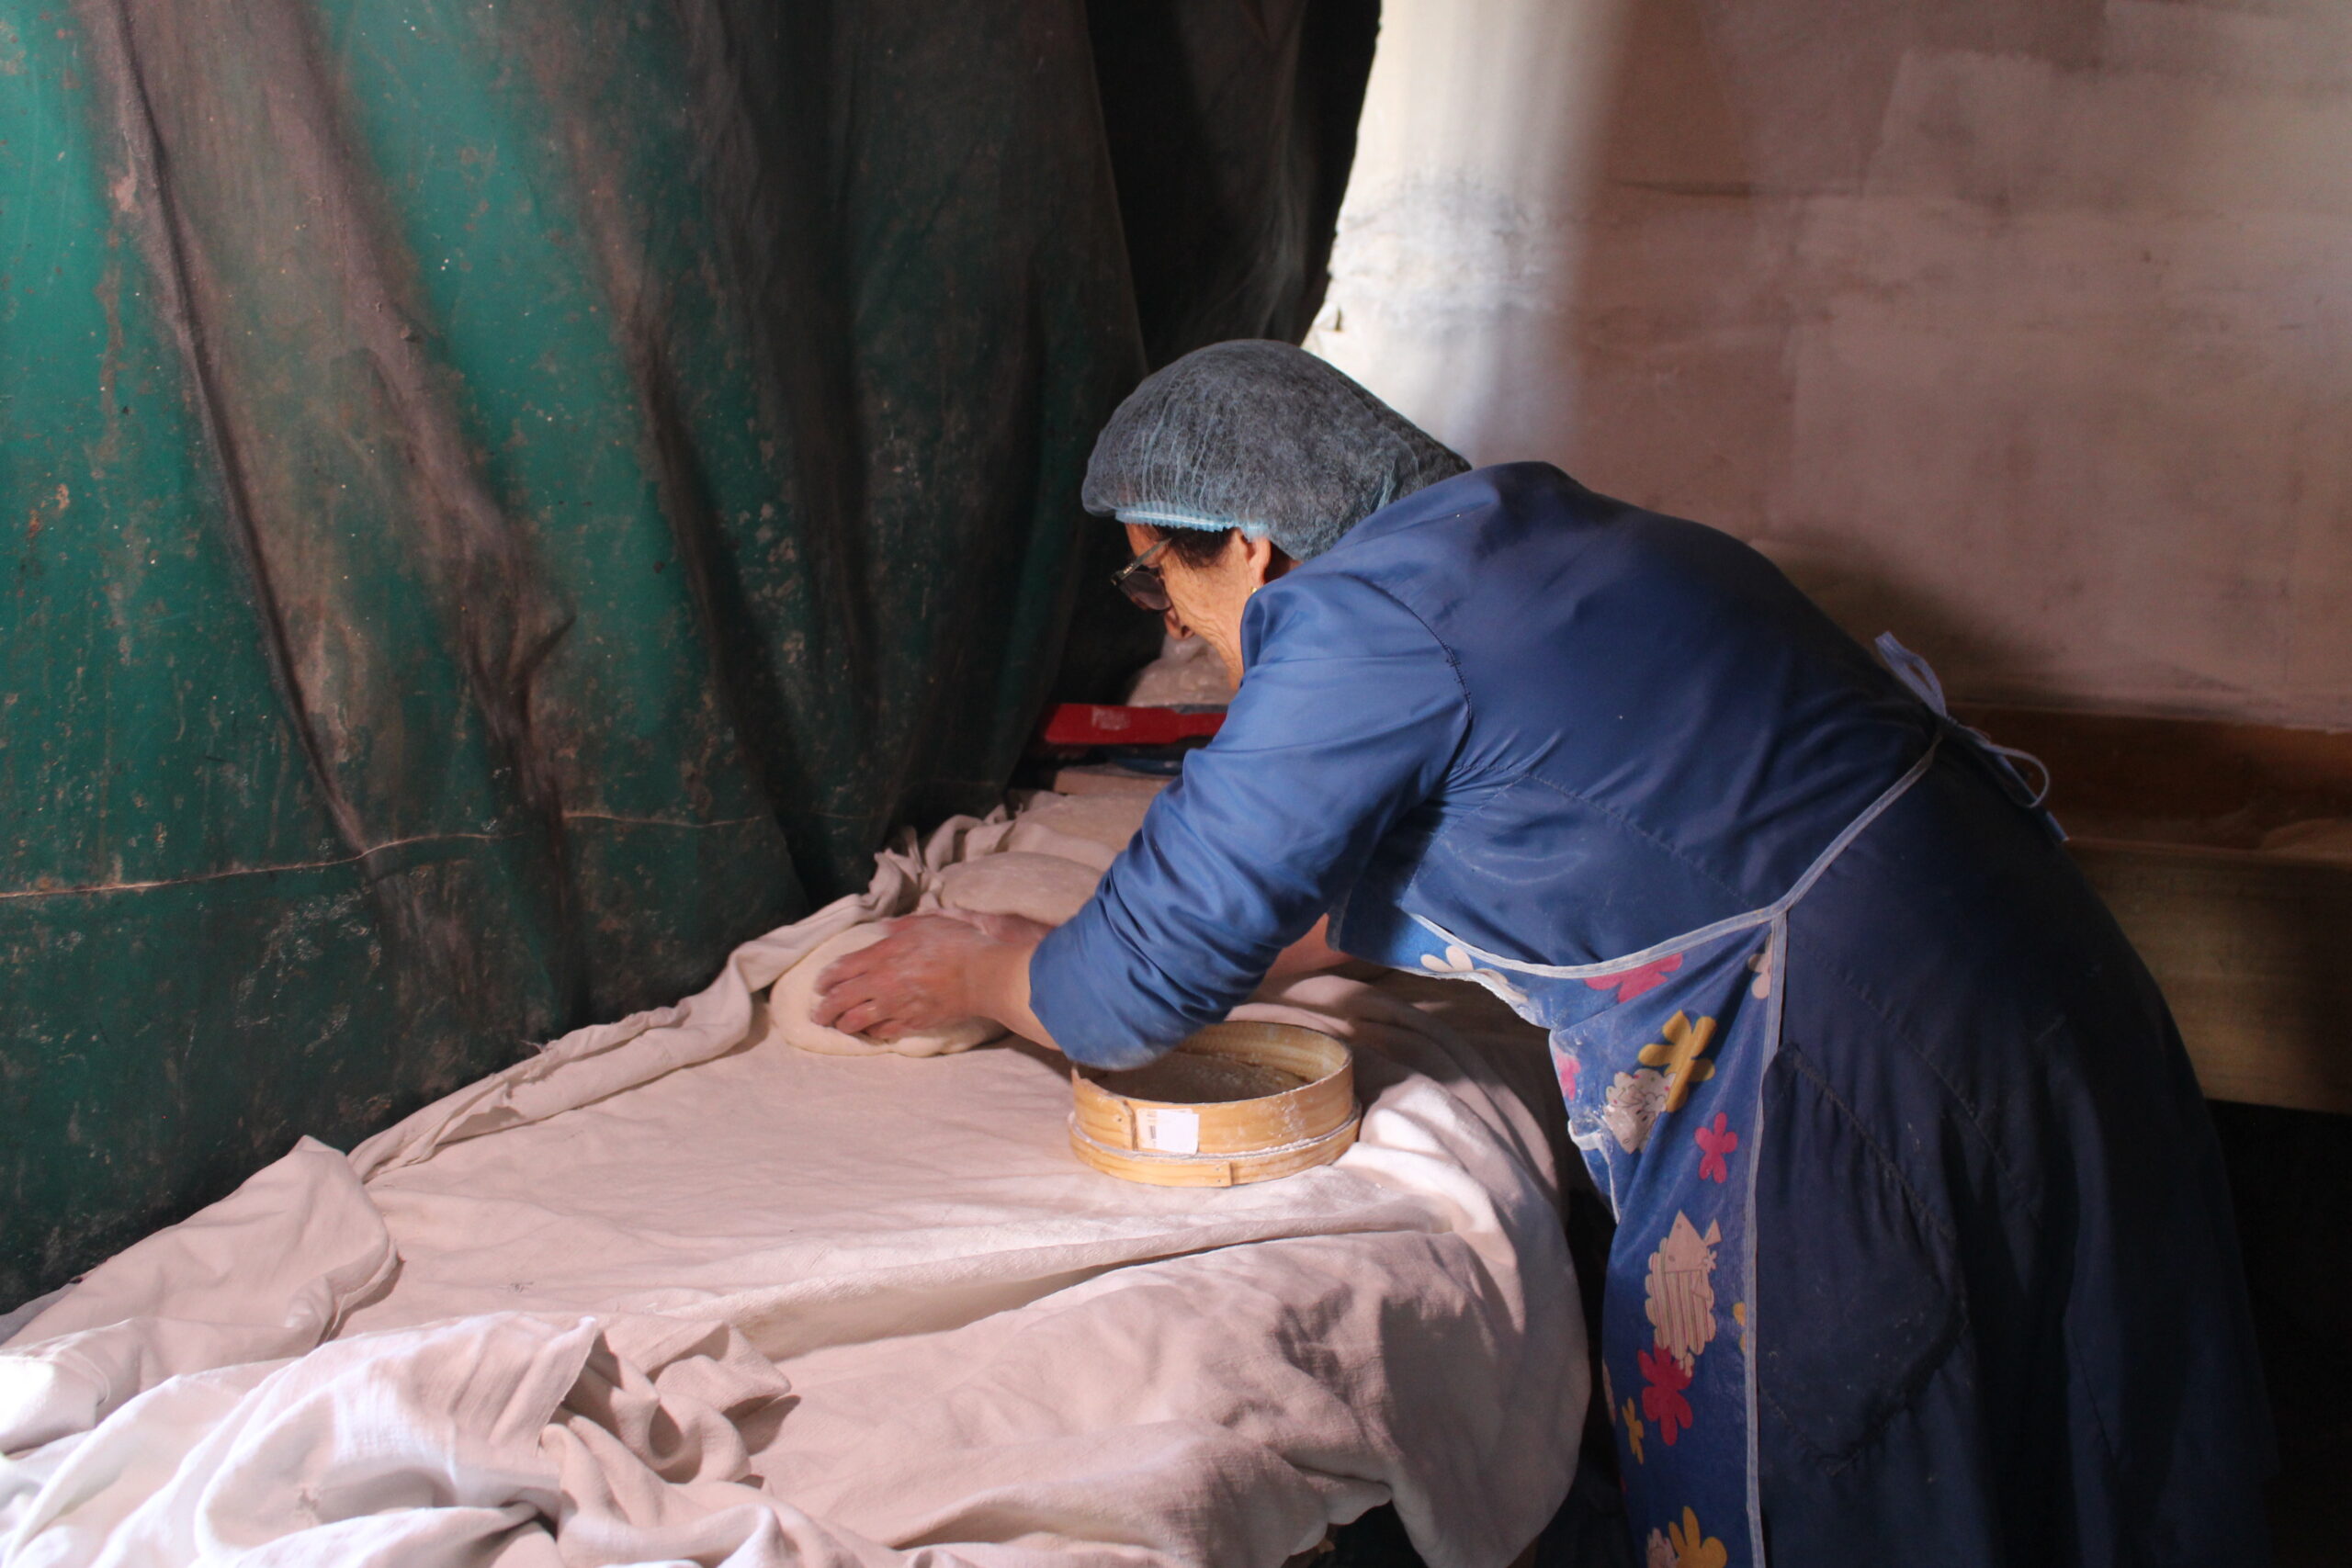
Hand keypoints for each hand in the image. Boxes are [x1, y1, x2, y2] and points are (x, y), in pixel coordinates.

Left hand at [812, 912, 1049, 1041]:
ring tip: (840, 1026)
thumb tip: (884, 928)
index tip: (819, 985)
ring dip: (843, 1025)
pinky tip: (872, 1030)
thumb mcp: (925, 923)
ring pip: (856, 1022)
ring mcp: (895, 1007)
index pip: (841, 969)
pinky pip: (882, 1032)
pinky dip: (872, 1032)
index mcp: (882, 956)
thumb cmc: (956, 944)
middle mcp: (882, 984)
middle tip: (818, 1014)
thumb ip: (900, 926)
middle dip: (824, 1010)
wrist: (982, 975)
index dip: (825, 979)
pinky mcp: (912, 1023)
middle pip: (840, 1001)